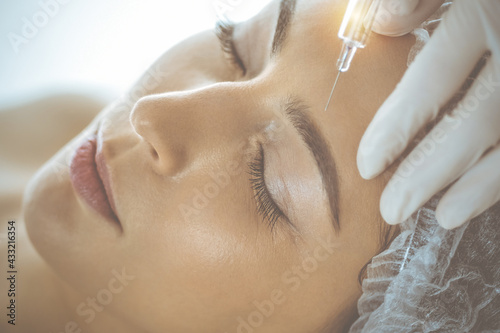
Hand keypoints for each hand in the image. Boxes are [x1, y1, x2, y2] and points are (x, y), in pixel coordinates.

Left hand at [358, 0, 499, 228]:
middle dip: (431, 169)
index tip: (367, 165)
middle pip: (474, 120)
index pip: (434, 78)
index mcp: (485, 12)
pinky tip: (483, 194)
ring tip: (445, 216)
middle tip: (394, 208)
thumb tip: (384, 22)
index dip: (399, 125)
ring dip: (482, 184)